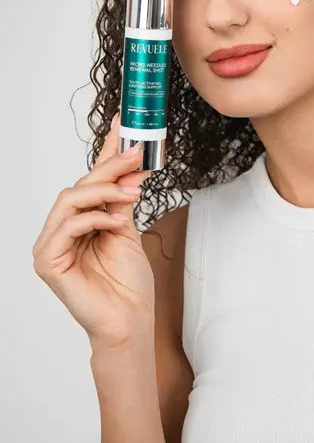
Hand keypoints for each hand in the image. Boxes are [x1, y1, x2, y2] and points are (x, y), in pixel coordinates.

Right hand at [32, 114, 155, 349]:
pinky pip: (68, 226)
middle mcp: (63, 229)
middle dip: (111, 166)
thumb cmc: (128, 281)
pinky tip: (115, 221)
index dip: (107, 150)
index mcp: (82, 220)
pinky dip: (93, 218)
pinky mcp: (48, 262)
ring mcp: (52, 245)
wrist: (130, 319)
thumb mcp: (128, 229)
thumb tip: (133, 164)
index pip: (92, 179)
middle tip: (136, 152)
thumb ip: (122, 200)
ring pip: (70, 199)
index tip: (124, 123)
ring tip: (131, 192)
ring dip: (104, 190)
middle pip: (81, 185)